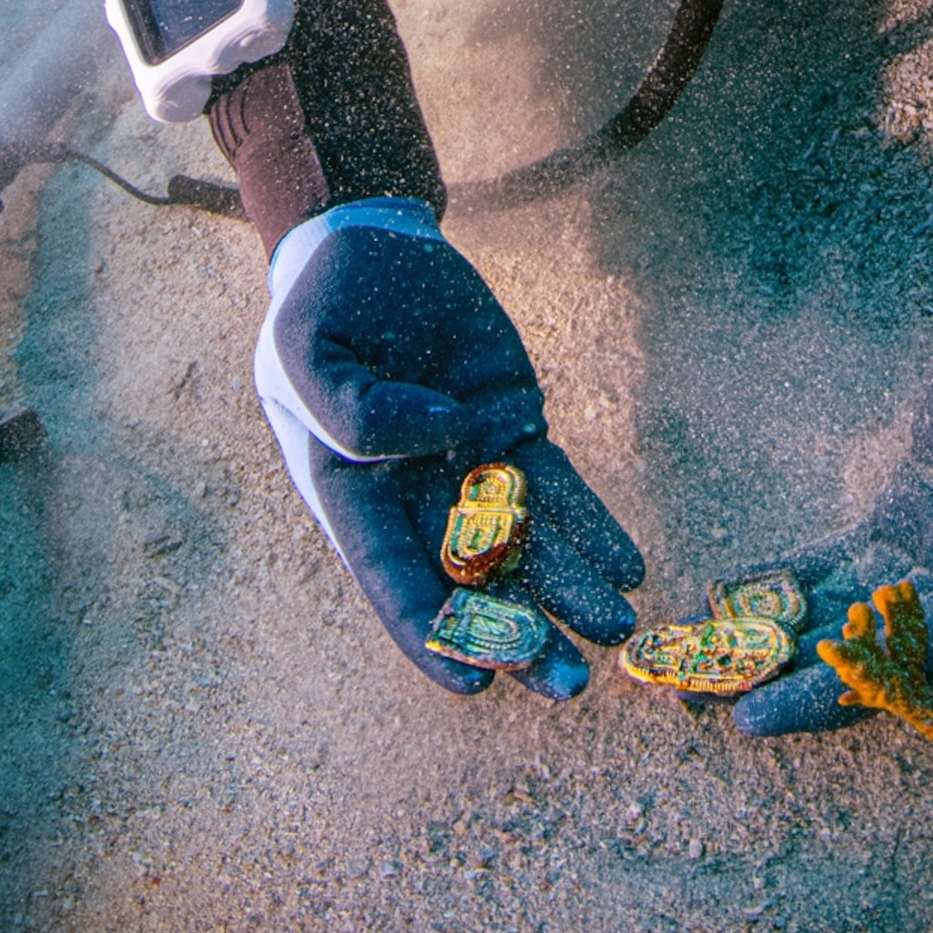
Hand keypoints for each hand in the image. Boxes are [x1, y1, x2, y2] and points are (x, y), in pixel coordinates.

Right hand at [254, 200, 642, 698]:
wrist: (369, 247)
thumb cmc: (321, 306)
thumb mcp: (305, 349)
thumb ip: (353, 407)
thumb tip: (445, 437)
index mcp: (353, 493)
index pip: (394, 579)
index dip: (433, 636)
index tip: (477, 685)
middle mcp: (414, 495)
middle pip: (472, 581)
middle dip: (521, 637)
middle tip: (571, 684)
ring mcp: (468, 463)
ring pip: (526, 544)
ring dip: (571, 591)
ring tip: (618, 630)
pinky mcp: (510, 426)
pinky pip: (557, 487)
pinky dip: (592, 527)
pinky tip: (627, 565)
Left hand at [723, 211, 932, 735]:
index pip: (916, 657)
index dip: (838, 693)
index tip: (759, 718)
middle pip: (872, 650)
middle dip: (786, 680)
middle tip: (693, 697)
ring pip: (849, 614)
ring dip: (779, 642)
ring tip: (692, 661)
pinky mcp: (909, 512)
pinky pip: (842, 562)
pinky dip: (789, 583)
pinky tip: (723, 594)